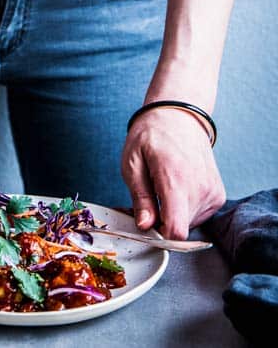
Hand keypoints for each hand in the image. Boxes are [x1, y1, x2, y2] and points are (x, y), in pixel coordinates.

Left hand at [121, 108, 225, 239]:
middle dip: (161, 220)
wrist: (179, 115)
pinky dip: (184, 208)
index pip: (176, 230)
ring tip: (163, 186)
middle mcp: (199, 188)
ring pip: (189, 224)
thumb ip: (140, 197)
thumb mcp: (132, 162)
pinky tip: (177, 186)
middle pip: (179, 229)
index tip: (146, 222)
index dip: (158, 235)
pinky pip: (198, 215)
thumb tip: (145, 226)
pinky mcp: (218, 195)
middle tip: (149, 196)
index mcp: (176, 179)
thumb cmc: (151, 135)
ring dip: (173, 213)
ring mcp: (212, 193)